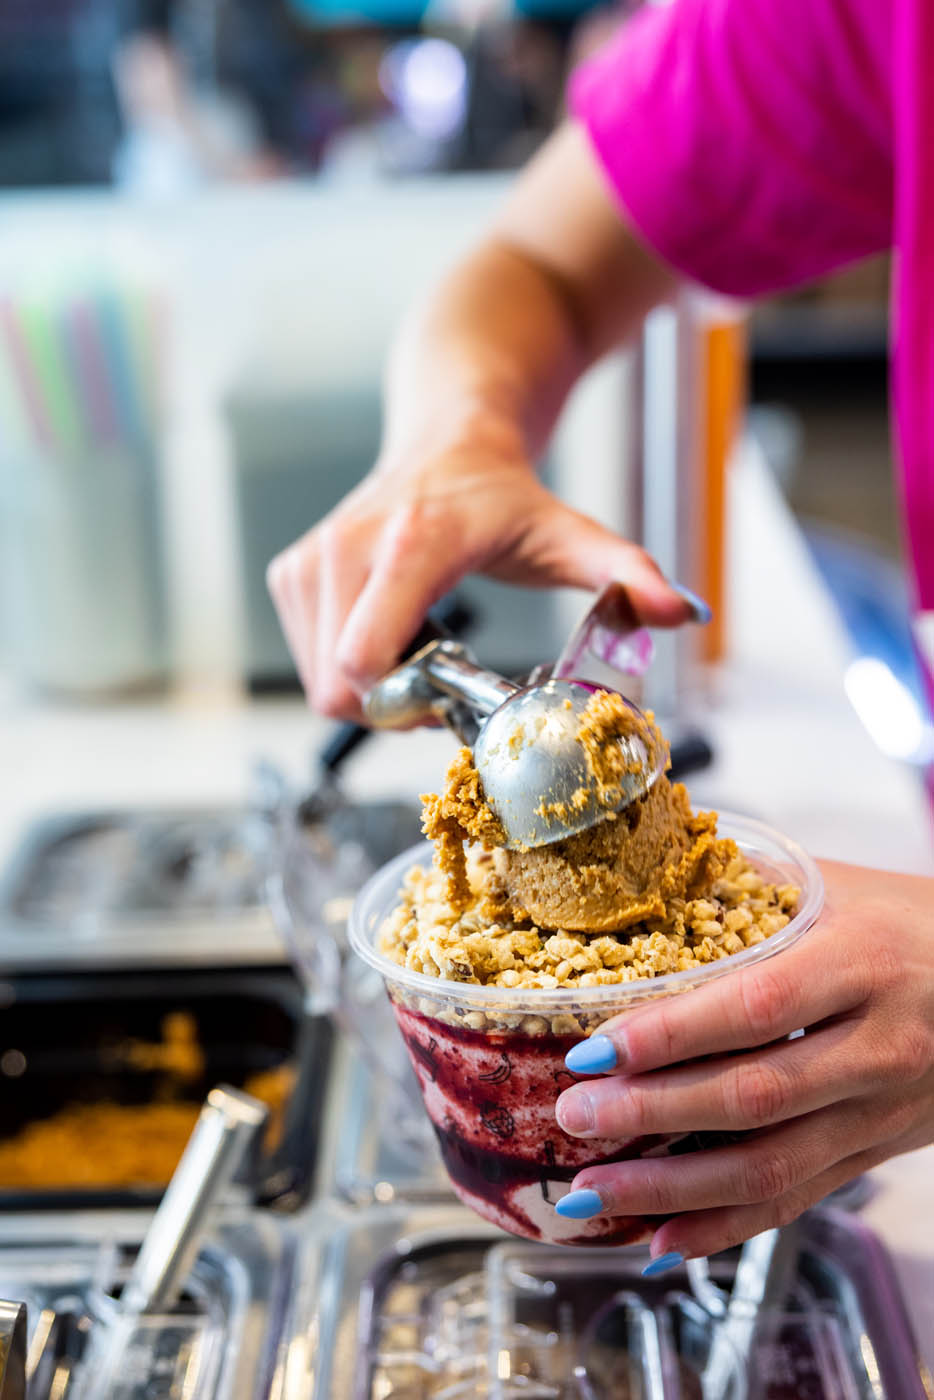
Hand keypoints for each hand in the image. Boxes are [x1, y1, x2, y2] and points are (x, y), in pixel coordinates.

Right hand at [266, 426, 700, 719]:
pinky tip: (389, 630)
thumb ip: (627, 574)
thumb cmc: (503, 497)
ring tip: (418, 647)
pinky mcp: (290, 575)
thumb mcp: (570, 534)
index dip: (403, 706)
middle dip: (390, 706)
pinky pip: (307, 658)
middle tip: (439, 678)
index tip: (449, 691)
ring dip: (370, 687)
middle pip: (340, 688)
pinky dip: (345, 664)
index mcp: (411, 545)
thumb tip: (682, 612)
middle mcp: (345, 549)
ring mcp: (308, 562)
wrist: (447, 436)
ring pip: (320, 680)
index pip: (364, 662)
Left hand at [554, 861, 933, 1263]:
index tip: (594, 1050)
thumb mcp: (836, 886)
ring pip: (772, 1166)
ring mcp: (882, 1111)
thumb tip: (638, 863)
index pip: (756, 1007)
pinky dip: (725, 1227)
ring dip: (671, 1190)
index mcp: (862, 964)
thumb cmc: (908, 923)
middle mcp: (879, 1045)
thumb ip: (743, 882)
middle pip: (755, 1096)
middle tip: (575, 1115)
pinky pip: (798, 1198)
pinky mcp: (876, 1152)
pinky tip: (660, 1236)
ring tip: (589, 1192)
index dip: (671, 1036)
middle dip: (651, 1115)